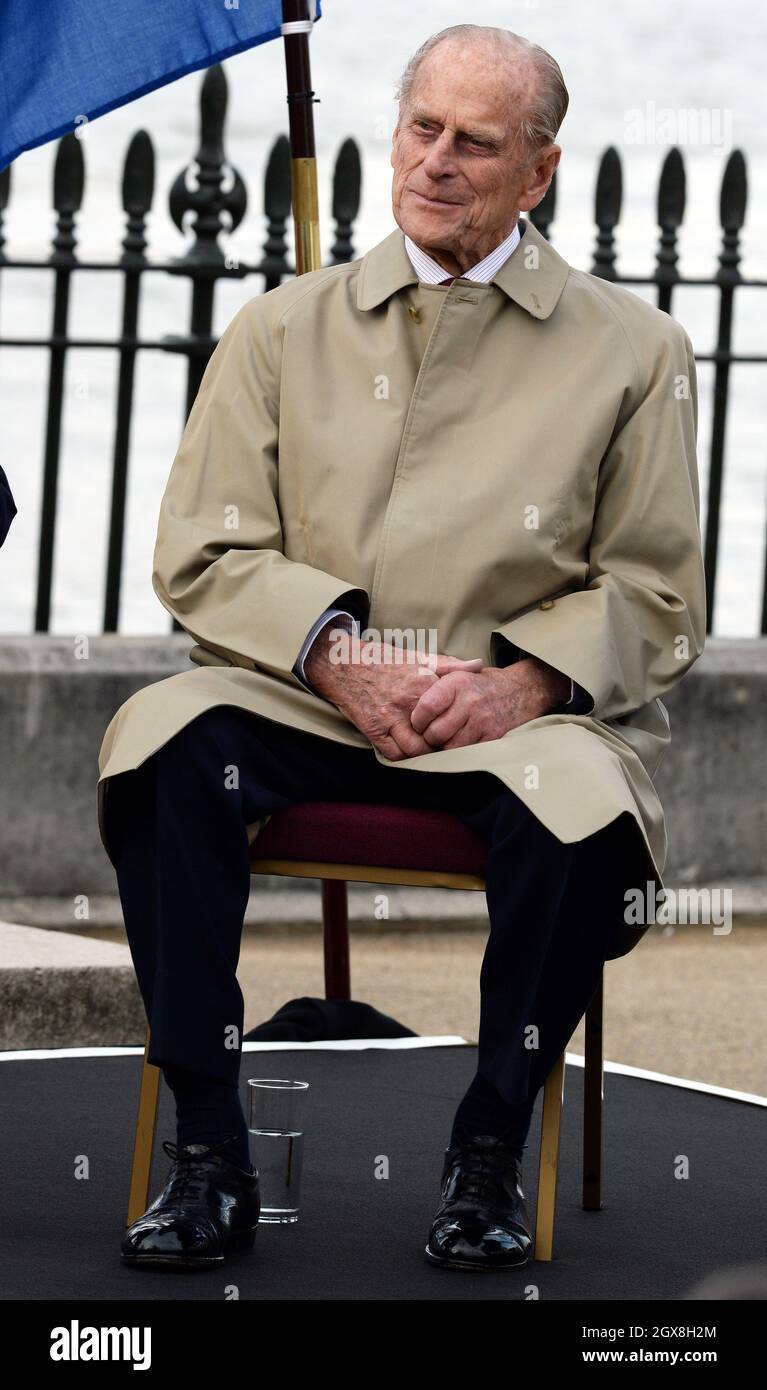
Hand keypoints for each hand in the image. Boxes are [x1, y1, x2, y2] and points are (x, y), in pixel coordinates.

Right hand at [304, 630, 482, 759]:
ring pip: (416, 749)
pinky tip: (406, 749)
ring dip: (423, 752)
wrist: (345, 664)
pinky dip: (403, 756)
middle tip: (446, 743)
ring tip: (427, 748)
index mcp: (423, 682)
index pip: (451, 712)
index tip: (461, 727)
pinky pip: (394, 754)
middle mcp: (407, 701)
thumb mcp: (419, 656)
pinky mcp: (373, 729)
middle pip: (437, 735)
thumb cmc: (385, 661)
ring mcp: (389, 717)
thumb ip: (450, 664)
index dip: (459, 723)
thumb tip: (478, 665)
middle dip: (443, 742)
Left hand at [409, 657, 570, 750]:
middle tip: (431, 734)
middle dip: (429, 737)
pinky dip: (461, 751)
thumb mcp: (459, 671)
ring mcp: (483, 721)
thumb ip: (434, 674)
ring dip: (445, 746)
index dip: (417, 720)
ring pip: (450, 747)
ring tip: (448, 736)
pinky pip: (467, 753)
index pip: (426, 708)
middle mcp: (470, 701)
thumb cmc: (481, 683)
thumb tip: (411, 675)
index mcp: (457, 683)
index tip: (419, 723)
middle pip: (435, 733)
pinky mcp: (493, 737)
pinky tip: (463, 740)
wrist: (521, 691)